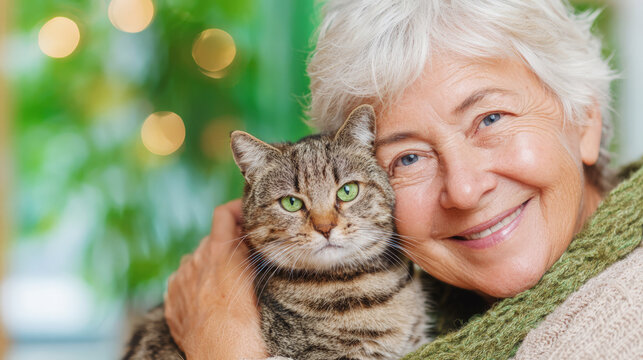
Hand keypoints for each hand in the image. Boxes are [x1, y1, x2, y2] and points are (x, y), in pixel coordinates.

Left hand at [164, 199, 266, 358]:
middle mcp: (194, 261)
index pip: (222, 213)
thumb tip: (251, 238)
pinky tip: (209, 302)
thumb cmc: (247, 325)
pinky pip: (183, 283)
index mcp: (218, 252)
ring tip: (226, 288)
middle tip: (244, 262)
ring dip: (210, 267)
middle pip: (211, 241)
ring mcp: (179, 281)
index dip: (235, 209)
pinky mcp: (171, 301)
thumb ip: (251, 254)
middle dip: (225, 247)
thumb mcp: (259, 282)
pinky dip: (195, 286)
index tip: (246, 215)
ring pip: (196, 262)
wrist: (221, 356)